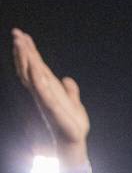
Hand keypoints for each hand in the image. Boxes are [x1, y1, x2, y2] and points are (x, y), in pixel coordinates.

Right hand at [12, 28, 89, 165]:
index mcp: (47, 88)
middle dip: (23, 50)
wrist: (74, 139)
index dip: (29, 51)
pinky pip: (43, 93)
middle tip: (16, 33)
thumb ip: (70, 90)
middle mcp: (43, 91)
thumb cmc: (71, 122)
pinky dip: (38, 82)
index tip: (22, 35)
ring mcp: (45, 99)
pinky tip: (35, 70)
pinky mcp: (51, 108)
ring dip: (26, 60)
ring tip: (20, 44)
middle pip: (30, 67)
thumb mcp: (73, 101)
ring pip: (32, 75)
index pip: (36, 66)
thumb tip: (67, 79)